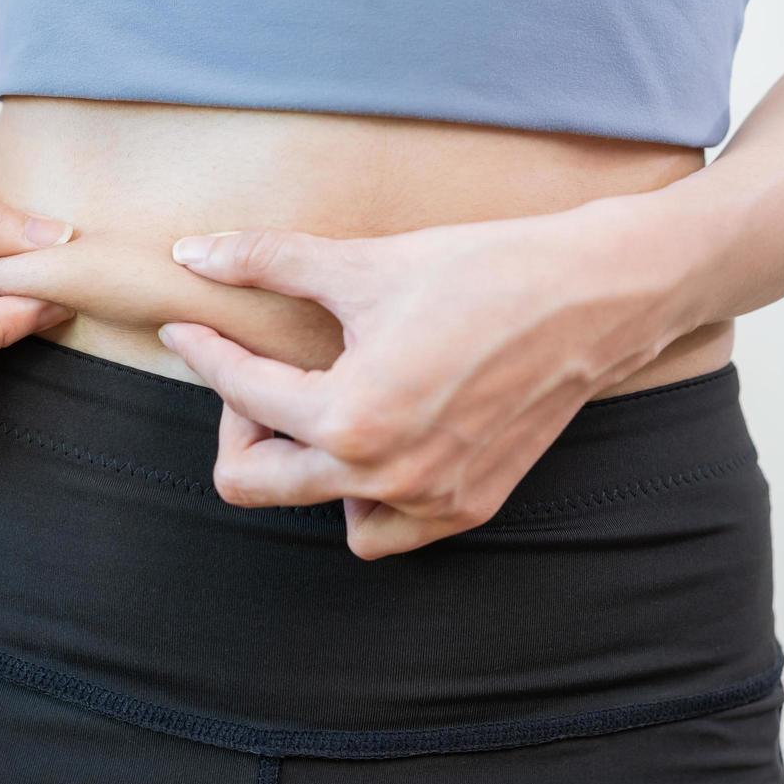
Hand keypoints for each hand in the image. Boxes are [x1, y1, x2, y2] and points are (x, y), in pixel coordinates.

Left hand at [157, 196, 702, 558]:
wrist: (596, 297)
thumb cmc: (484, 272)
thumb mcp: (364, 264)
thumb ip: (267, 262)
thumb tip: (191, 252)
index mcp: (349, 418)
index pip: (240, 395)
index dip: (204, 353)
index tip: (186, 328)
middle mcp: (384, 476)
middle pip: (254, 484)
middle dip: (237, 424)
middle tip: (254, 375)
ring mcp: (430, 500)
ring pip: (321, 513)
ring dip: (300, 468)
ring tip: (313, 408)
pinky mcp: (470, 505)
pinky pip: (387, 530)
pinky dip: (362, 497)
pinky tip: (369, 442)